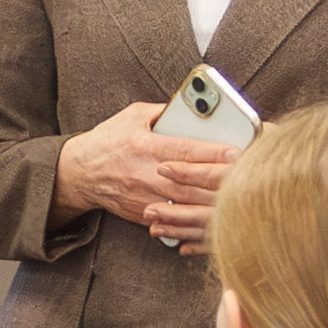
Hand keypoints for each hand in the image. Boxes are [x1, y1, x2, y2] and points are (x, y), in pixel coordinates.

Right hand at [58, 101, 237, 249]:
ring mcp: (144, 197)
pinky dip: (196, 220)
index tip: (238, 151)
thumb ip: (164, 112)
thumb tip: (194, 107)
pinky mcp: (144, 214)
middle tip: (248, 175)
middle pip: (191, 180)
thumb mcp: (132, 116)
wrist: (79, 173)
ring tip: (239, 197)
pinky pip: (175, 220)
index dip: (213, 152)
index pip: (185, 149)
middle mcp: (144, 173)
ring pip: (186, 204)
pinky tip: (216, 217)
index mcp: (143, 144)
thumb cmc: (108, 141)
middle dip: (220, 179)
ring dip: (213, 202)